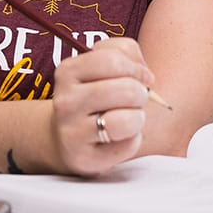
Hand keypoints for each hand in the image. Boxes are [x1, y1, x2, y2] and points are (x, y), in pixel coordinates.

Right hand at [49, 37, 154, 175]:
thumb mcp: (103, 66)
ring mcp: (72, 132)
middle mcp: (66, 101)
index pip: (113, 60)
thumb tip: (146, 76)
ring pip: (128, 120)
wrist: (68, 139)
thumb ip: (125, 53)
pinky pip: (129, 144)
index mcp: (68, 72)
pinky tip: (120, 137)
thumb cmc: (95, 98)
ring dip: (138, 117)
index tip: (138, 76)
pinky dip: (133, 140)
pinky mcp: (85, 158)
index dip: (135, 68)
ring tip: (130, 117)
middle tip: (135, 100)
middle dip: (141, 94)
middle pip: (127, 89)